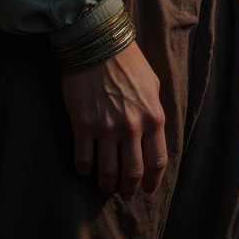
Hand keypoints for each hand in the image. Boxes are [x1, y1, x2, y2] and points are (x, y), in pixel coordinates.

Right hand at [61, 41, 166, 198]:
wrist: (98, 44)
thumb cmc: (128, 62)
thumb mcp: (152, 85)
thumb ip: (154, 112)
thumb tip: (152, 135)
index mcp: (153, 117)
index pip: (156, 162)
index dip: (152, 182)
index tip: (146, 189)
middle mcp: (132, 127)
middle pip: (132, 173)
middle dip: (129, 190)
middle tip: (124, 195)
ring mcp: (106, 129)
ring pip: (107, 173)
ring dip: (107, 186)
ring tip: (105, 187)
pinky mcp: (83, 126)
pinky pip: (83, 160)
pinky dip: (85, 170)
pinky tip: (86, 170)